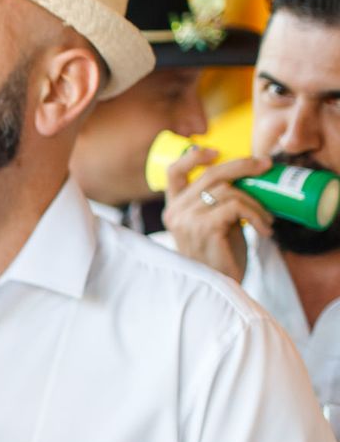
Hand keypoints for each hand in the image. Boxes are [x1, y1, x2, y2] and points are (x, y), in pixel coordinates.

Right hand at [162, 145, 269, 281]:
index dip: (194, 156)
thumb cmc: (219, 258)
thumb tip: (246, 176)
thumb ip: (217, 201)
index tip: (215, 152)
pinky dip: (257, 215)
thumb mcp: (214, 223)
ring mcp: (186, 220)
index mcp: (174, 208)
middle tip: (266, 167)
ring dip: (256, 203)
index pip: (174, 172)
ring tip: (267, 221)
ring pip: (229, 191)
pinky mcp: (203, 228)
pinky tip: (263, 230)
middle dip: (242, 166)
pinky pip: (236, 207)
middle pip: (210, 174)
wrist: (216, 289)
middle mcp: (175, 212)